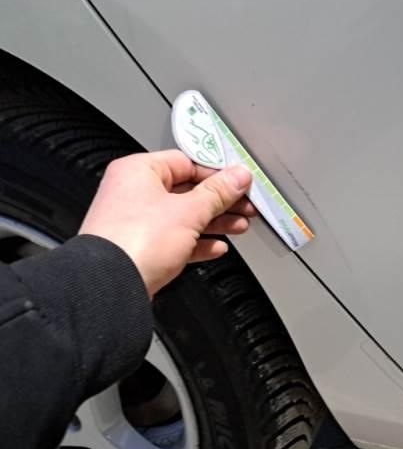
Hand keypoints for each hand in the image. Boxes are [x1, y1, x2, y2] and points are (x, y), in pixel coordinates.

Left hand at [79, 149, 255, 297]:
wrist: (111, 286)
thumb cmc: (135, 242)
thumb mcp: (189, 211)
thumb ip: (218, 193)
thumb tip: (237, 177)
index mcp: (138, 171)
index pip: (186, 162)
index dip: (216, 173)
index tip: (239, 182)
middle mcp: (133, 193)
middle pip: (187, 190)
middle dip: (219, 201)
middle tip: (244, 206)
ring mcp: (136, 222)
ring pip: (184, 217)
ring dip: (213, 222)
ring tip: (238, 226)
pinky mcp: (141, 249)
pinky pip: (176, 240)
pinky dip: (197, 243)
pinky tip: (216, 247)